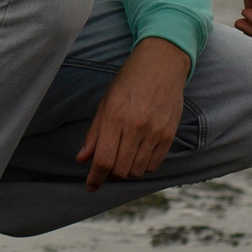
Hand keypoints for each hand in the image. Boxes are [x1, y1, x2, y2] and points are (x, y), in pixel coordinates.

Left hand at [76, 36, 189, 188]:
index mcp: (114, 118)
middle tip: (107, 167)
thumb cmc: (128, 81)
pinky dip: (143, 166)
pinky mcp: (169, 135)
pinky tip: (138, 154)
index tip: (90, 186)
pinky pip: (154, 164)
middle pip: (120, 170)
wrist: (161, 64)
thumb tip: (82, 159)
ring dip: (126, 171)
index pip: (103, 160)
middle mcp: (135, 127)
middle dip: (110, 174)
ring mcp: (154, 132)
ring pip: (137, 171)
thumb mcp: (105, 103)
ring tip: (123, 157)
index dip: (95, 178)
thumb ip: (94, 133)